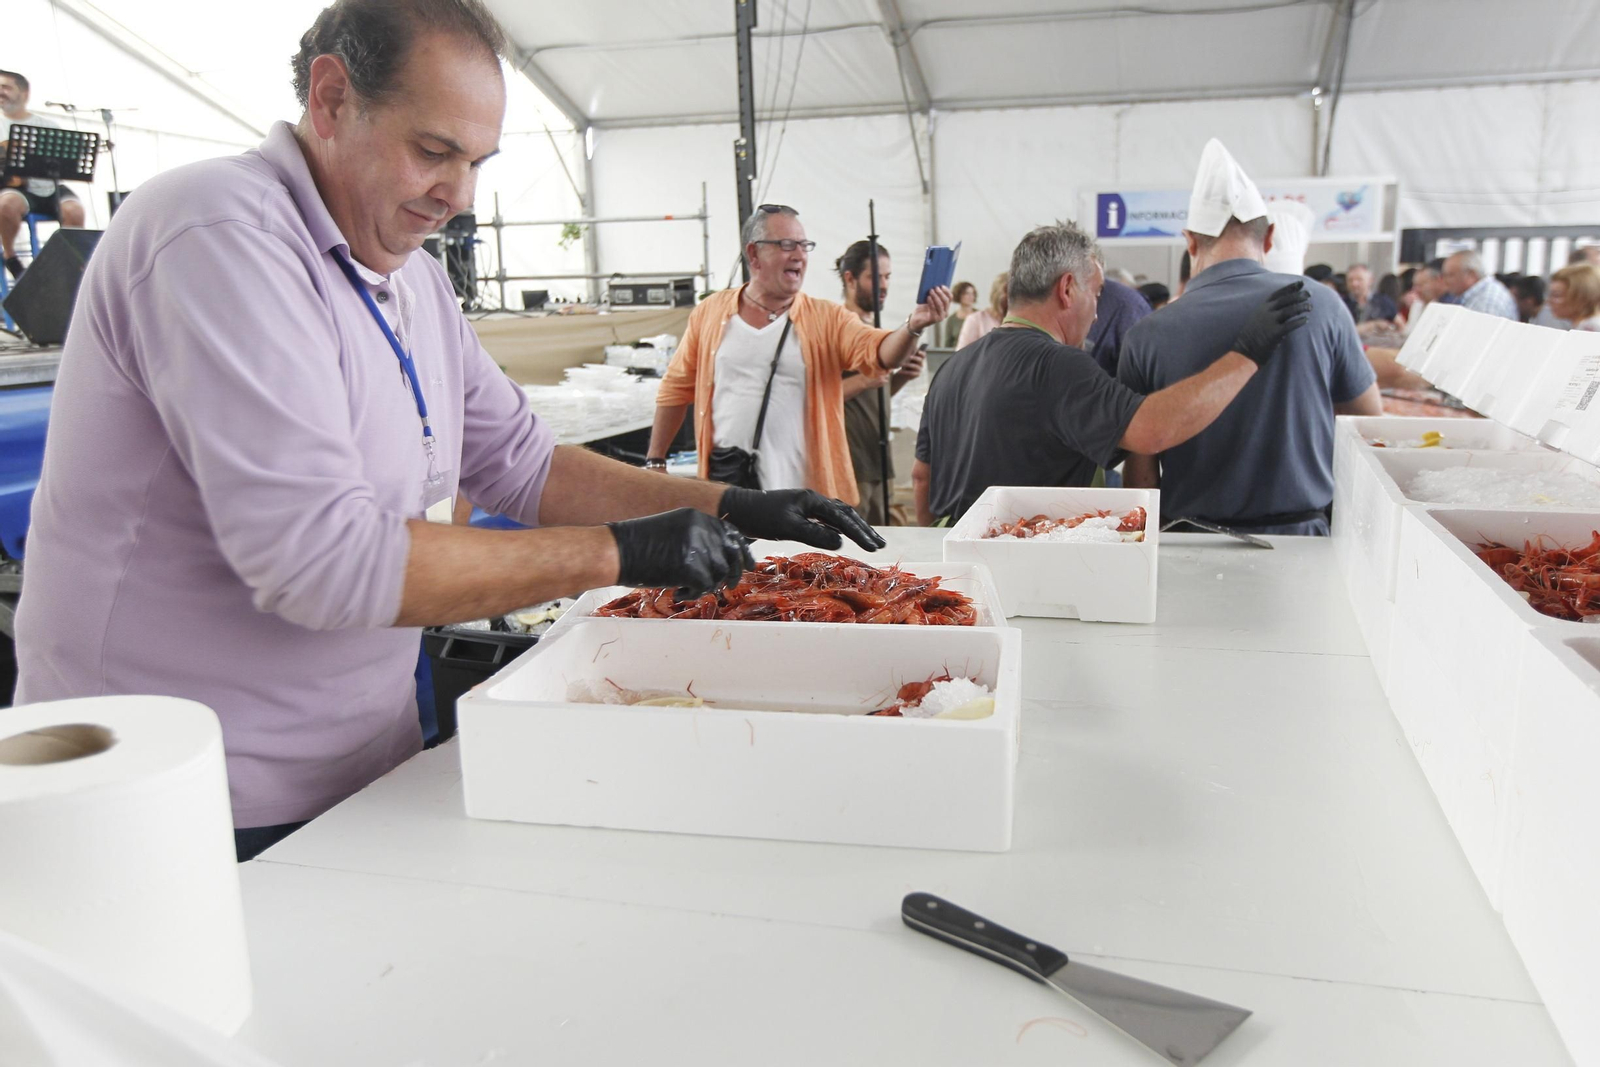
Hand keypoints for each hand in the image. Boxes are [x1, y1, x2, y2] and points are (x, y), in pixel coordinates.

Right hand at [606, 509, 752, 595]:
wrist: (617, 551)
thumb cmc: (638, 543)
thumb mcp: (673, 529)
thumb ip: (697, 538)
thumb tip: (719, 557)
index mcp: (697, 517)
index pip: (732, 533)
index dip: (743, 550)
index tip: (748, 564)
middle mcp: (701, 529)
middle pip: (732, 554)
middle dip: (735, 572)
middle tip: (729, 586)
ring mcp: (697, 547)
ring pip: (720, 573)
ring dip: (708, 585)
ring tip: (688, 587)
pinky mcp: (690, 567)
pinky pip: (705, 587)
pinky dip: (694, 593)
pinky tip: (679, 592)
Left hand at [719, 487, 887, 551]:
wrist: (739, 509)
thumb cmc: (760, 517)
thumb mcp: (787, 527)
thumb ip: (814, 534)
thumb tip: (840, 542)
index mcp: (812, 500)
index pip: (842, 518)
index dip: (860, 533)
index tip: (874, 547)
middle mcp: (813, 500)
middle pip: (845, 514)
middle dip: (863, 530)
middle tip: (880, 545)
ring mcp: (807, 506)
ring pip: (838, 516)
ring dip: (854, 529)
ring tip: (870, 541)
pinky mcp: (801, 513)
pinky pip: (828, 520)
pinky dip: (840, 528)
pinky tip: (844, 537)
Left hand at [893, 348, 925, 381]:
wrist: (902, 373)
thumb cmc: (904, 363)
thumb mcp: (906, 357)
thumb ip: (908, 353)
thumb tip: (907, 347)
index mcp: (919, 358)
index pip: (923, 355)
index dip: (922, 353)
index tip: (918, 352)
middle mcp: (921, 364)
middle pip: (920, 360)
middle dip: (914, 358)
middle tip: (909, 357)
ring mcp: (920, 369)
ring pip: (915, 366)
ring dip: (908, 365)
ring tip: (902, 364)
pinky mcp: (917, 374)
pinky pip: (912, 373)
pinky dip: (905, 372)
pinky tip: (900, 371)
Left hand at [908, 285, 951, 333]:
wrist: (916, 319)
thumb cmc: (923, 308)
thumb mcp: (929, 299)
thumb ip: (933, 294)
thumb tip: (934, 285)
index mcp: (946, 307)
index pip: (950, 298)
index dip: (946, 291)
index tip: (941, 285)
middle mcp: (945, 312)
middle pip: (946, 301)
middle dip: (941, 293)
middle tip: (935, 287)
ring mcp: (940, 317)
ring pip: (940, 304)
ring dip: (936, 296)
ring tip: (930, 290)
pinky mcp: (934, 319)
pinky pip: (934, 309)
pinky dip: (931, 302)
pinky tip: (928, 297)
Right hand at [1231, 281, 1310, 365]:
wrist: (1244, 352)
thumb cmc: (1252, 337)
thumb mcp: (1257, 319)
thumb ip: (1269, 312)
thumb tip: (1286, 309)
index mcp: (1262, 308)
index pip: (1278, 293)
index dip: (1290, 288)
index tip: (1301, 283)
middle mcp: (1265, 312)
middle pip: (1285, 299)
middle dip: (1298, 295)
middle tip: (1309, 294)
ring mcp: (1269, 322)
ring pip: (1289, 310)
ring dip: (1301, 307)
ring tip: (1310, 307)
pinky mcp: (1274, 333)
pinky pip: (1290, 325)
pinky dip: (1299, 321)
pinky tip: (1306, 320)